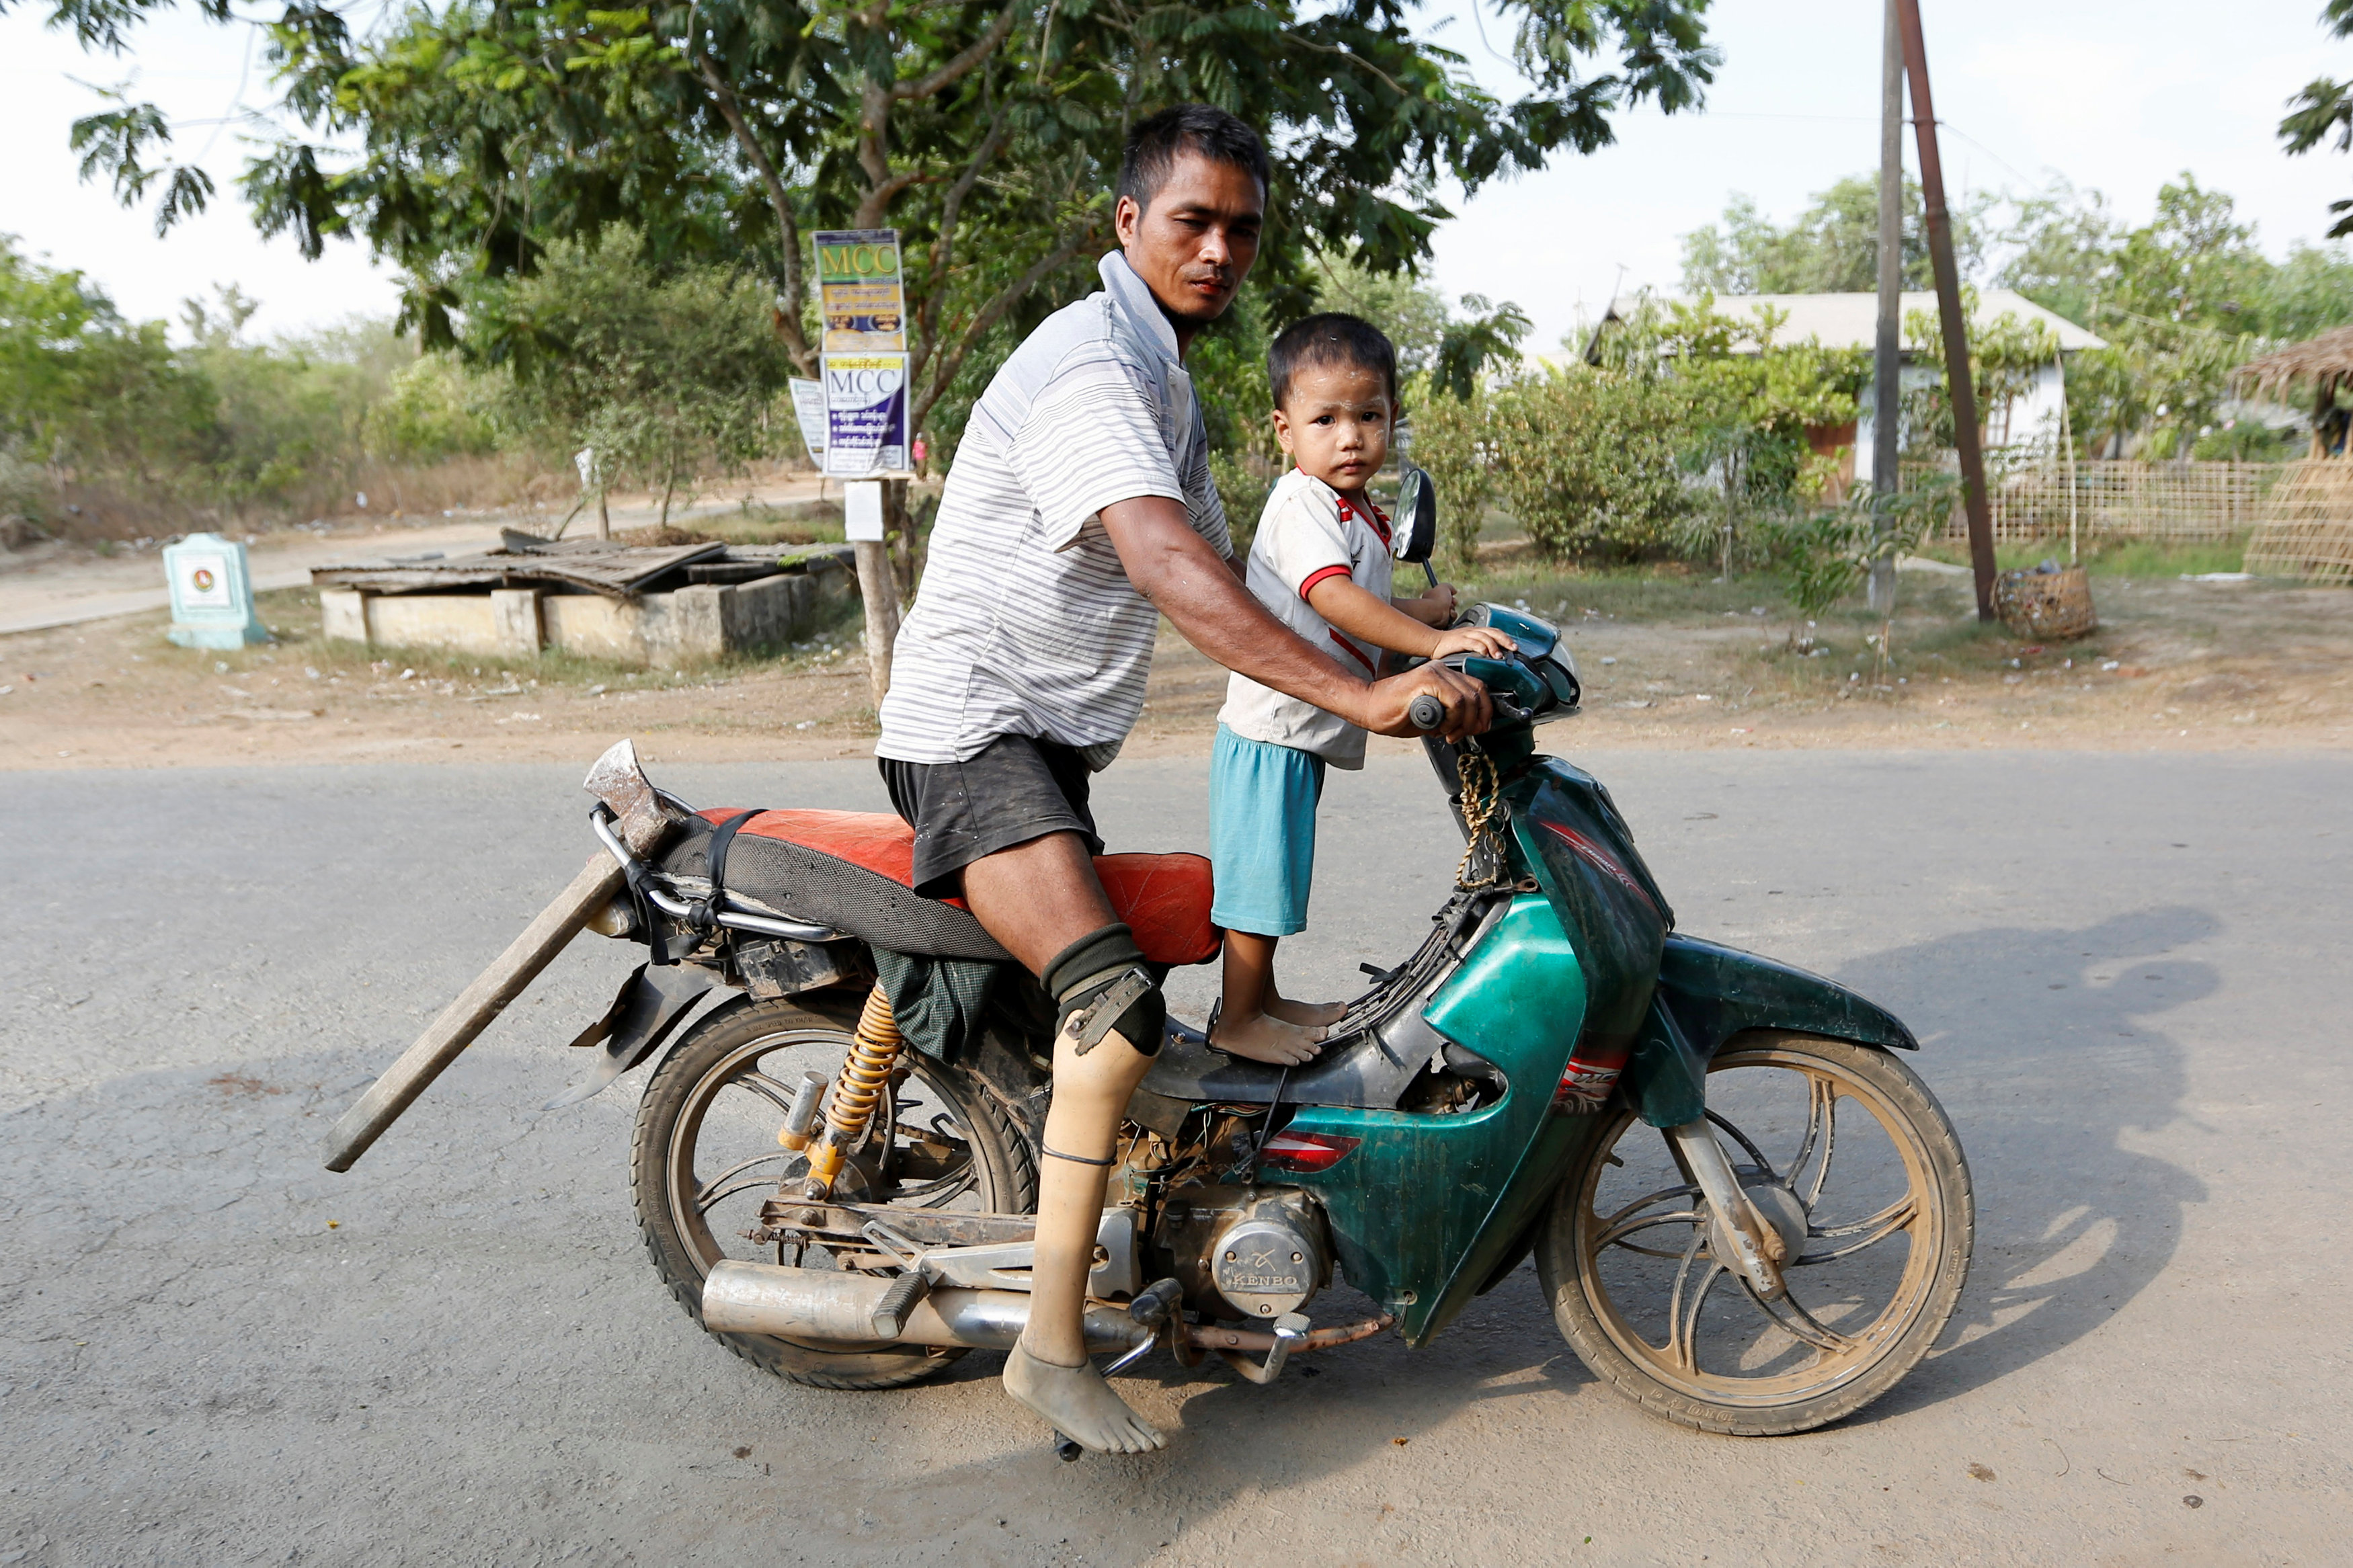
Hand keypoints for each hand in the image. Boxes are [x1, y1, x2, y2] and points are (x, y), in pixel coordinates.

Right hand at [1359, 662, 1490, 741]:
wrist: (1369, 707)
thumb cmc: (1395, 713)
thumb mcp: (1433, 716)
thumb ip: (1452, 715)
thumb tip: (1474, 725)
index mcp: (1444, 675)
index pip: (1477, 688)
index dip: (1485, 710)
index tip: (1480, 728)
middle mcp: (1442, 669)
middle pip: (1477, 692)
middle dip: (1476, 719)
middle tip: (1461, 735)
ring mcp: (1435, 672)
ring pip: (1468, 698)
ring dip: (1463, 722)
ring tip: (1448, 733)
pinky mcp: (1427, 679)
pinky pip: (1454, 701)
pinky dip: (1452, 719)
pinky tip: (1439, 727)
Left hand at [1418, 583, 1459, 624]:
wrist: (1435, 613)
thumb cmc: (1437, 599)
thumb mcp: (1444, 587)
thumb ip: (1449, 587)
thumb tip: (1454, 591)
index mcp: (1430, 597)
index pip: (1443, 596)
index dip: (1449, 595)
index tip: (1452, 595)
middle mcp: (1432, 607)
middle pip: (1448, 604)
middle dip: (1453, 603)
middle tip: (1452, 603)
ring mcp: (1436, 615)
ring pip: (1451, 612)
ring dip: (1453, 610)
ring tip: (1449, 610)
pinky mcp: (1441, 623)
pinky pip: (1451, 619)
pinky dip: (1452, 616)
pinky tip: (1449, 615)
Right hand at [1428, 626, 1517, 660]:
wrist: (1432, 642)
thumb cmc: (1449, 647)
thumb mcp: (1467, 648)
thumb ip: (1478, 652)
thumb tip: (1491, 661)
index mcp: (1476, 632)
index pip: (1495, 632)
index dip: (1506, 638)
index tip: (1514, 647)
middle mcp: (1473, 631)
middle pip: (1494, 632)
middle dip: (1505, 640)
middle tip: (1514, 649)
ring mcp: (1466, 634)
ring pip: (1485, 636)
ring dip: (1494, 646)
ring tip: (1499, 656)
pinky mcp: (1459, 640)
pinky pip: (1472, 642)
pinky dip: (1480, 647)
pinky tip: (1485, 654)